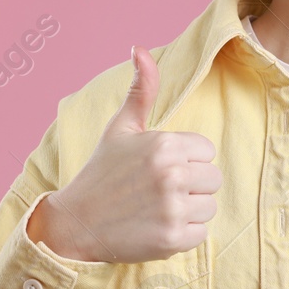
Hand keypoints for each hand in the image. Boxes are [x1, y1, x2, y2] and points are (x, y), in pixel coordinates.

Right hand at [28, 45, 220, 263]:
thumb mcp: (121, 128)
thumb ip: (141, 90)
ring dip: (189, 211)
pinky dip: (183, 235)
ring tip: (156, 209)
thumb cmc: (102, 172)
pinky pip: (201, 234)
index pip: (206, 151)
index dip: (186, 160)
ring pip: (209, 207)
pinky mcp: (173, 239)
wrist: (75, 223)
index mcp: (164, 144)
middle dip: (192, 185)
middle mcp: (171, 174)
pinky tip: (156, 227)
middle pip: (213, 179)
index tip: (158, 169)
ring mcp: (172, 208)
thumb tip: (139, 48)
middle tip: (158, 191)